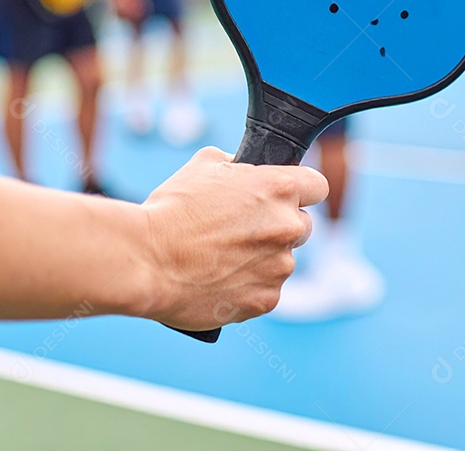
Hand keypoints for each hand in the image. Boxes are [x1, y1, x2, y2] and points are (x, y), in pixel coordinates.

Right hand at [136, 147, 328, 330]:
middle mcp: (287, 227)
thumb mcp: (204, 165)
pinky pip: (266, 290)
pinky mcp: (266, 300)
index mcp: (279, 188)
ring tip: (221, 258)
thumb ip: (238, 166)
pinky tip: (219, 279)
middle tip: (243, 230)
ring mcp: (279, 267)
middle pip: (302, 226)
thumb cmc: (171, 210)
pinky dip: (248, 287)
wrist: (146, 261)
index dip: (301, 190)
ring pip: (282, 260)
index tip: (287, 196)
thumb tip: (246, 170)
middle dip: (279, 227)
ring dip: (262, 259)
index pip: (317, 185)